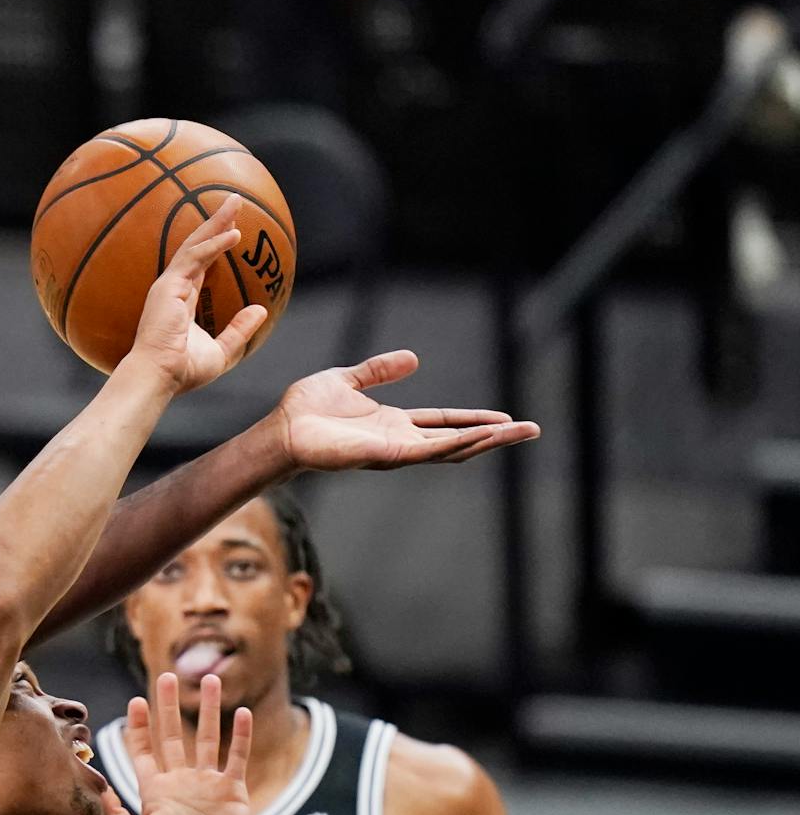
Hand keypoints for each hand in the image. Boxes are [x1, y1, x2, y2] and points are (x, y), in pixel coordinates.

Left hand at [107, 673, 253, 814]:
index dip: (139, 726)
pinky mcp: (233, 790)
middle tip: (168, 675)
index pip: (144, 750)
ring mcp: (208, 784)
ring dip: (209, 708)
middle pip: (173, 735)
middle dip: (169, 706)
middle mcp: (180, 782)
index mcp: (155, 789)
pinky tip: (242, 712)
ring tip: (212, 679)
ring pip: (207, 737)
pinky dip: (241, 734)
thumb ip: (115, 812)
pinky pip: (237, 756)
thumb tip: (95, 785)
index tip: (137, 700)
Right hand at [122, 197, 271, 396]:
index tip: (232, 226)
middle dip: (215, 221)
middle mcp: (173, 287)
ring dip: (216, 222)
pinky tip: (233, 234)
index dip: (216, 242)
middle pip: (197, 245)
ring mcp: (169, 285)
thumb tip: (260, 310)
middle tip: (233, 200)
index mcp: (182, 299)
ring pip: (195, 244)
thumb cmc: (184, 370)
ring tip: (234, 202)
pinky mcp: (168, 286)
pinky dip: (214, 244)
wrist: (159, 377)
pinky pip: (195, 259)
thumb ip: (239, 330)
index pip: (201, 263)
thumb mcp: (222, 350)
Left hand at [270, 350, 540, 471]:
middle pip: (458, 441)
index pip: (444, 423)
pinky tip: (482, 437)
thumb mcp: (349, 379)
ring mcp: (395, 451)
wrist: (282, 428)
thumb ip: (379, 370)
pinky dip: (458, 443)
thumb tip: (413, 359)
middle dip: (494, 437)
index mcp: (393, 424)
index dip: (474, 421)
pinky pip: (429, 450)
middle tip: (532, 430)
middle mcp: (399, 441)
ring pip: (451, 449)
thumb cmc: (306, 409)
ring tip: (521, 432)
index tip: (505, 419)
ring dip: (487, 441)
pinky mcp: (386, 455)